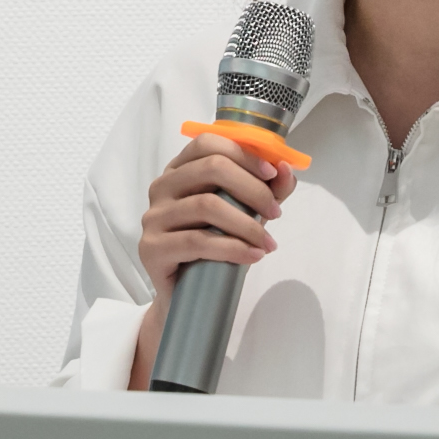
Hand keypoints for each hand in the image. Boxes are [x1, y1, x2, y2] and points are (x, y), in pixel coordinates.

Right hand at [130, 135, 298, 389]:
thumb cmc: (216, 247)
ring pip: (207, 205)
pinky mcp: (151, 249)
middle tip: (277, 214)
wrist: (188, 295)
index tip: (273, 174)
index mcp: (180, 170)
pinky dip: (233, 248)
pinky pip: (197, 242)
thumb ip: (267, 189)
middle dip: (253, 189)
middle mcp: (161, 187)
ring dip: (248, 224)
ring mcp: (153, 218)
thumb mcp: (246, 213)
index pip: (208, 143)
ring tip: (268, 243)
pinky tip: (253, 256)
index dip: (244, 154)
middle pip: (211, 168)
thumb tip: (287, 169)